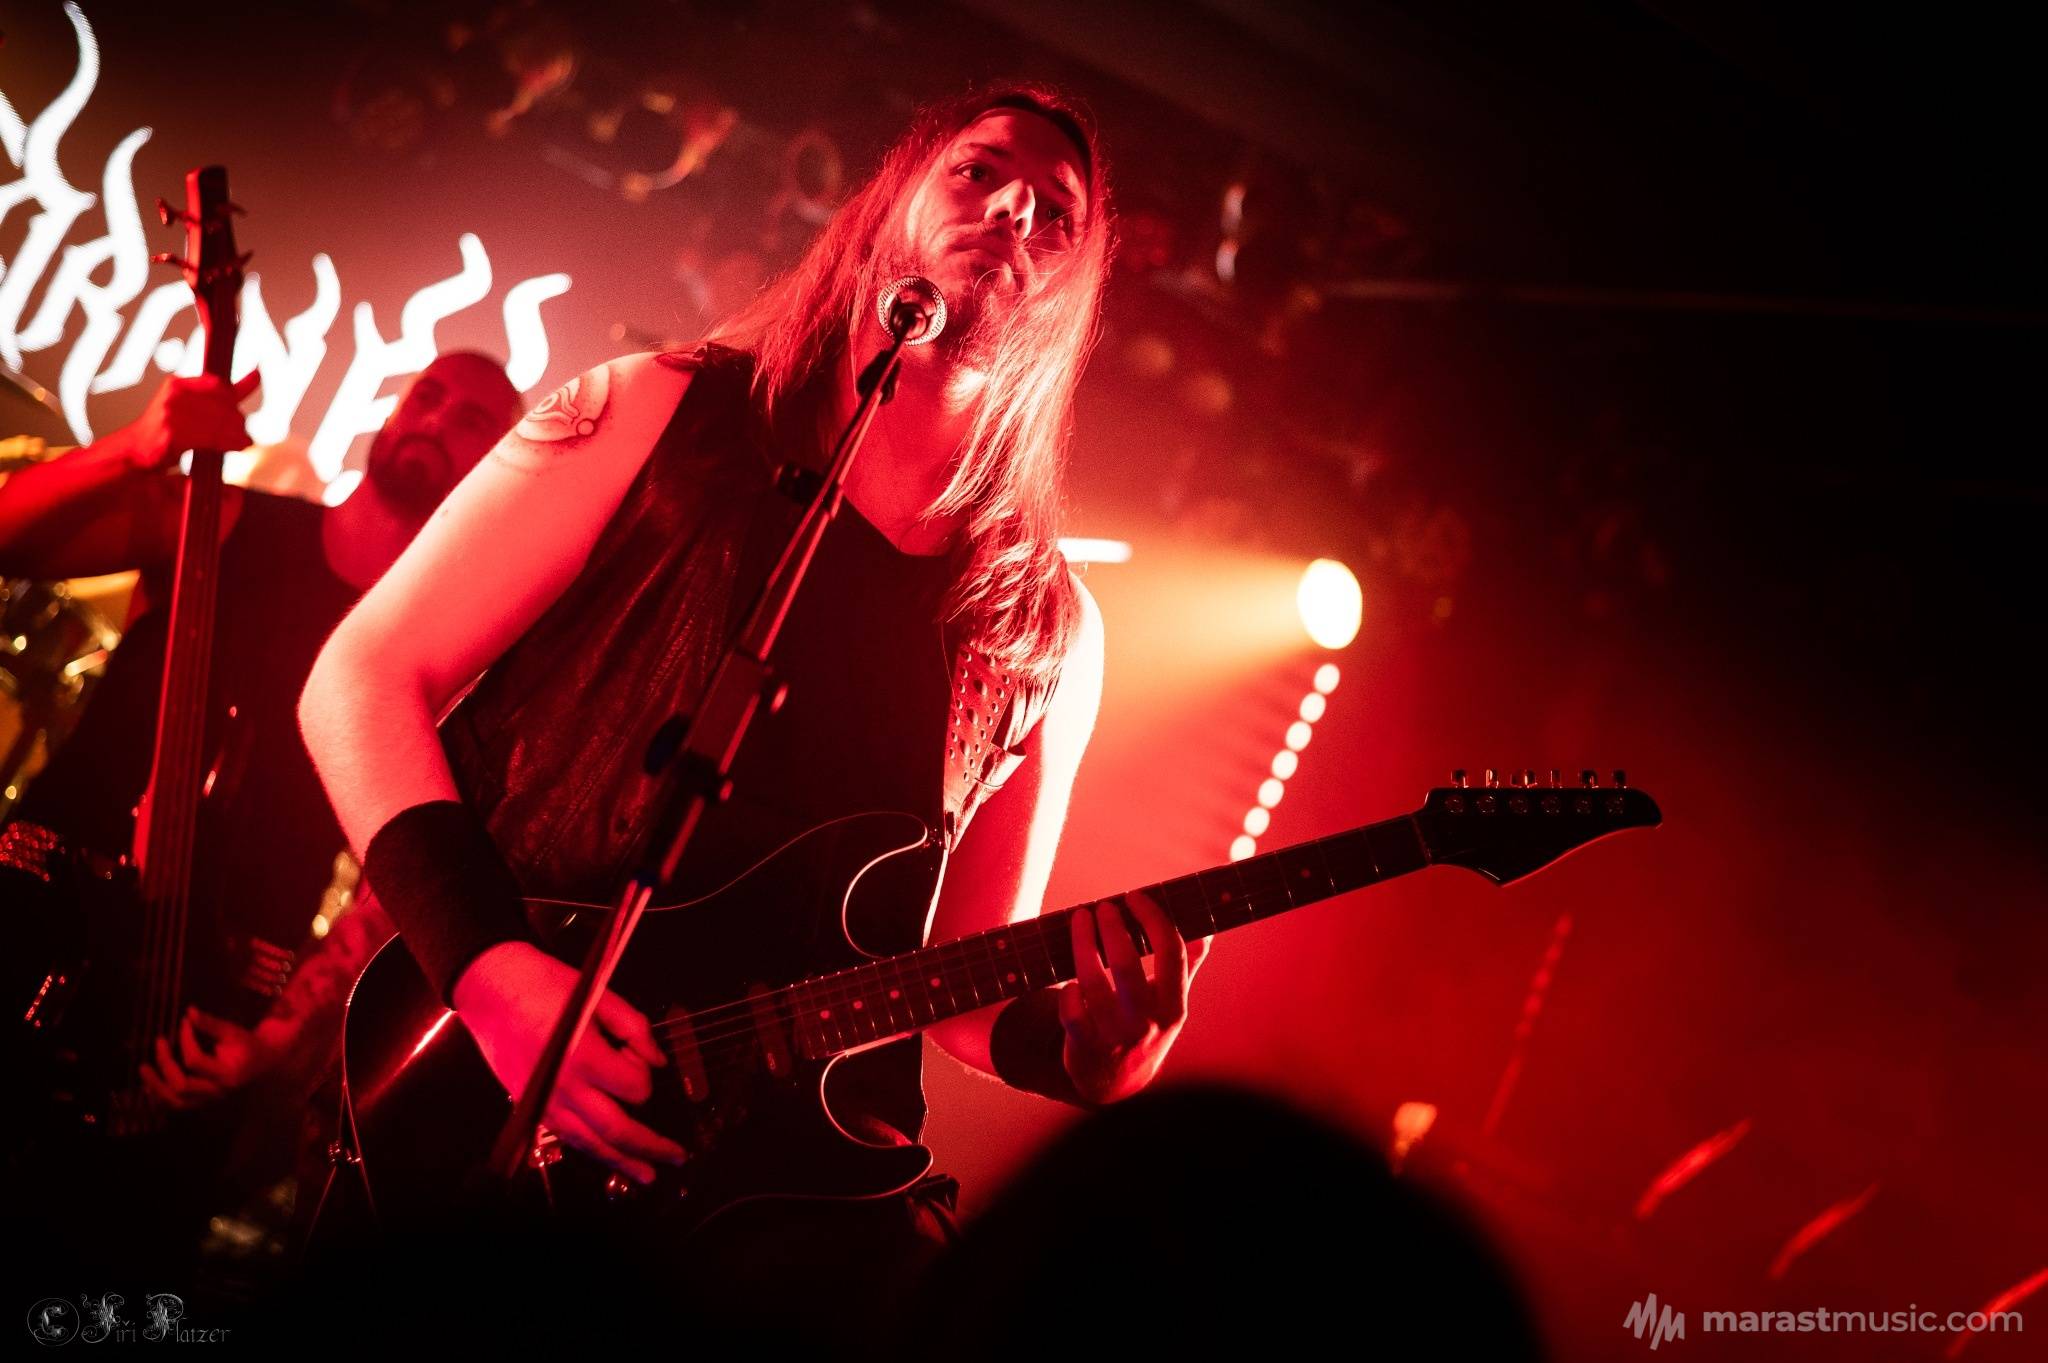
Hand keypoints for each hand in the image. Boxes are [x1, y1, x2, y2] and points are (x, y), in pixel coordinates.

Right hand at [119, 372, 258, 470]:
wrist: (134, 451)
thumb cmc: (167, 429)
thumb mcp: (191, 405)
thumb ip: (224, 393)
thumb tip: (258, 374)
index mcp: (177, 384)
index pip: (219, 386)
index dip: (233, 402)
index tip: (238, 417)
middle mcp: (174, 396)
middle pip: (223, 406)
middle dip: (238, 422)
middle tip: (244, 434)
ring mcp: (172, 415)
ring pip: (221, 423)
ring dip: (238, 435)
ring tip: (244, 442)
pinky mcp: (173, 435)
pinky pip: (212, 438)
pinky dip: (230, 443)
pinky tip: (238, 447)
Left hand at [137, 1006, 291, 1107]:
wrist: (263, 1061)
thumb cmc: (247, 1044)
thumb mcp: (233, 1032)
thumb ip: (211, 1024)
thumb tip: (189, 1012)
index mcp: (227, 1073)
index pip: (194, 1061)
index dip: (185, 1040)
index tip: (184, 1023)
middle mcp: (217, 1091)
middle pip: (181, 1086)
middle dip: (165, 1064)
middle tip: (158, 1042)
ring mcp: (209, 1100)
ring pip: (176, 1102)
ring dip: (156, 1086)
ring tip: (144, 1069)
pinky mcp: (202, 1102)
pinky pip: (177, 1105)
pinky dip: (160, 1096)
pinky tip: (149, 1085)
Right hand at [451, 941, 687, 1184]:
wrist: (491, 990)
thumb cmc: (544, 985)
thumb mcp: (600, 994)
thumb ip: (635, 1028)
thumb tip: (658, 1059)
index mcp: (584, 1056)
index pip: (635, 1087)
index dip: (647, 1074)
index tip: (640, 1055)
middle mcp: (563, 1087)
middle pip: (616, 1130)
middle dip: (649, 1147)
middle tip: (675, 1156)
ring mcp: (544, 1101)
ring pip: (589, 1143)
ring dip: (620, 1162)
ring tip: (645, 1174)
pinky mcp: (531, 1106)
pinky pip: (566, 1137)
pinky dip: (590, 1149)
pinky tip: (607, 1156)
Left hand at [1058, 890, 1212, 1104]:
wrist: (1116, 1082)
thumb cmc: (1145, 1026)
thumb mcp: (1170, 1004)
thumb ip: (1187, 968)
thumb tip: (1206, 931)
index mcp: (1173, 1007)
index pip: (1171, 954)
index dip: (1154, 920)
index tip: (1136, 897)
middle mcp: (1146, 1022)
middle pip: (1126, 966)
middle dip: (1112, 929)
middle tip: (1103, 907)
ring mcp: (1114, 1036)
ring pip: (1092, 984)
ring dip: (1083, 946)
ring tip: (1080, 920)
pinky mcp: (1083, 1047)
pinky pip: (1071, 1013)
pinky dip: (1068, 992)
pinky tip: (1070, 976)